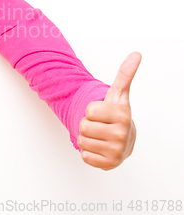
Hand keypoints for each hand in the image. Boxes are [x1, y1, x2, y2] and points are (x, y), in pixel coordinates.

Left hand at [77, 52, 141, 169]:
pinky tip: (99, 147)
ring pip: (81, 140)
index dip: (92, 110)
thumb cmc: (116, 115)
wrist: (123, 140)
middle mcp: (122, 134)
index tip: (103, 112)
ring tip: (99, 135)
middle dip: (87, 124)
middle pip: (83, 125)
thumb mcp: (118, 94)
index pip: (89, 110)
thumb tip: (136, 54)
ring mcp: (116, 151)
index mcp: (123, 115)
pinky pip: (84, 155)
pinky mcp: (108, 164)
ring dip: (86, 137)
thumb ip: (124, 74)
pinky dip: (88, 151)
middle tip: (100, 125)